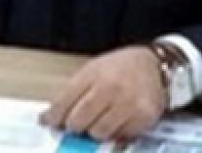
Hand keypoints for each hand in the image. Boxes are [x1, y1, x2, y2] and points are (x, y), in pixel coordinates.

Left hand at [40, 46, 166, 141]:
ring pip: (98, 132)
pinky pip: (120, 136)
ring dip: (94, 130)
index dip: (53, 116)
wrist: (153, 65)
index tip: (48, 122)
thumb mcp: (93, 70)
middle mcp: (110, 88)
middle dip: (73, 126)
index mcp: (93, 73)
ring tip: (98, 120)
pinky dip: (115, 133)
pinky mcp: (143, 117)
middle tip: (75, 124)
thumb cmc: (120, 67)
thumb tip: (54, 116)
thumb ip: (75, 91)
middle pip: (79, 120)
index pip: (64, 101)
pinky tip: (117, 120)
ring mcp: (128, 103)